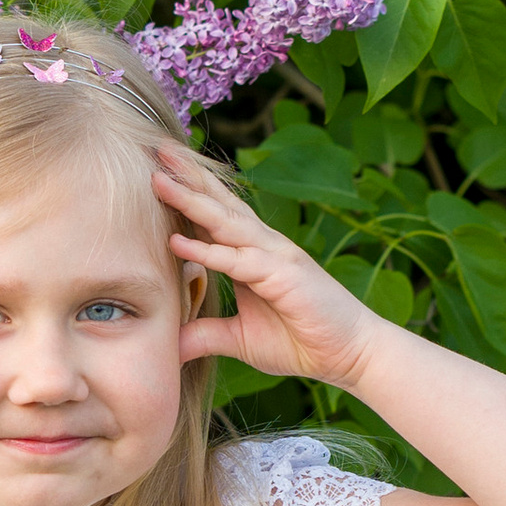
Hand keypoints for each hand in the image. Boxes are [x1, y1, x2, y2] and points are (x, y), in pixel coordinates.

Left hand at [155, 145, 382, 393]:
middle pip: (218, 205)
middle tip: (156, 150)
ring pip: (225, 223)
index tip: (155, 172)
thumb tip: (166, 347)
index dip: (186, 194)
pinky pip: (238, 261)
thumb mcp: (240, 340)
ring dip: (190, 200)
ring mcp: (275, 256)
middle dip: (186, 178)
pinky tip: (177, 241)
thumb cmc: (301, 342)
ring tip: (158, 179)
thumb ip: (204, 336)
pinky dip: (207, 252)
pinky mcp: (283, 276)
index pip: (214, 218)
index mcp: (253, 255)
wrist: (350, 355)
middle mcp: (263, 246)